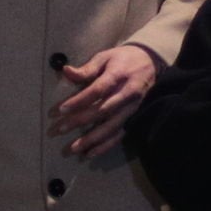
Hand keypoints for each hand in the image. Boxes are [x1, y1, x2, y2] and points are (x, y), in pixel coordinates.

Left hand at [51, 43, 159, 157]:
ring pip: (111, 127)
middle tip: (59, 130)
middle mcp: (126, 94)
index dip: (78, 101)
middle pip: (102, 111)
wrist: (151, 62)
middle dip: (79, 121)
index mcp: (118, 75)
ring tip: (73, 149)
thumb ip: (86, 68)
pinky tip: (90, 153)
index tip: (60, 110)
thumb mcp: (105, 57)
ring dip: (92, 139)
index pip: (97, 90)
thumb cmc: (122, 59)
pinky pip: (120, 134)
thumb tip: (65, 71)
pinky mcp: (133, 117)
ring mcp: (132, 108)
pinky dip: (105, 146)